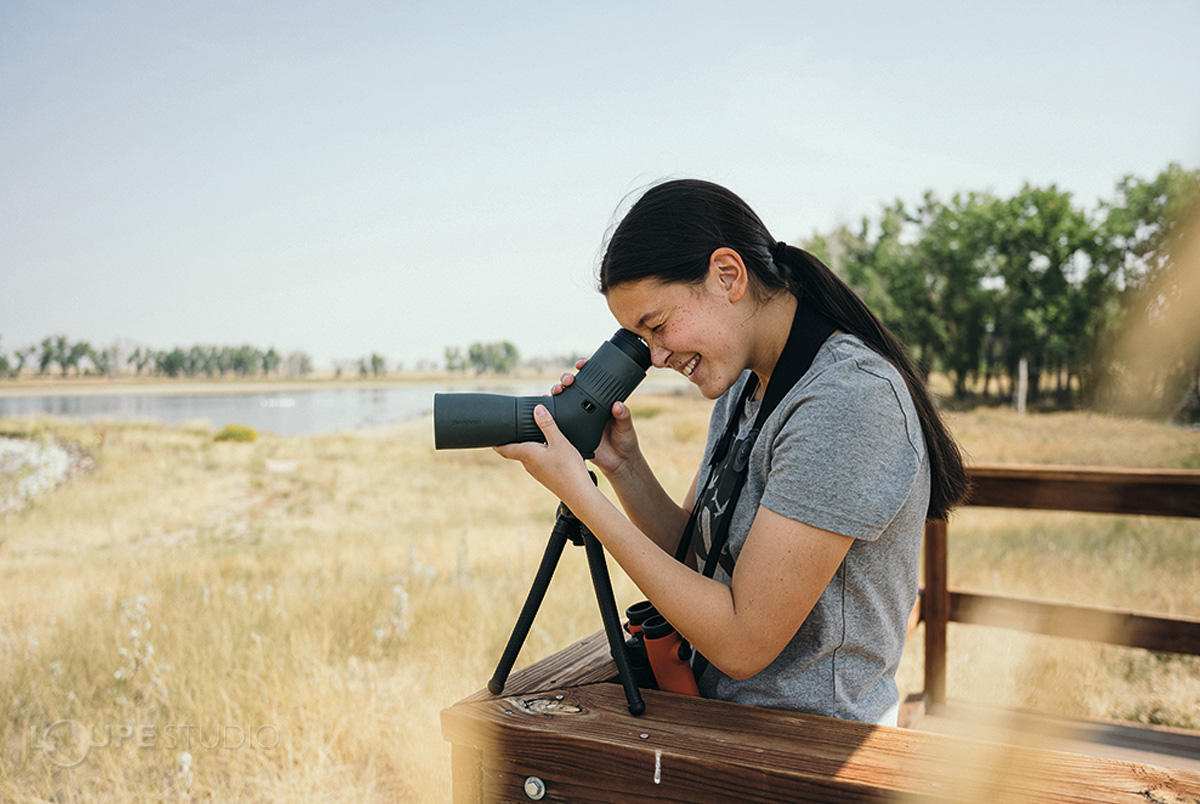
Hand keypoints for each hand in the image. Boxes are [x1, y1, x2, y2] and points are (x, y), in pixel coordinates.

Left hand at [493, 405, 593, 503]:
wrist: (579, 494)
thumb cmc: (568, 469)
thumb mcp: (559, 441)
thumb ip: (548, 425)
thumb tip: (537, 409)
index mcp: (527, 454)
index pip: (504, 448)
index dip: (496, 442)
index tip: (491, 436)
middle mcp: (529, 464)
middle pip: (516, 450)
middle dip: (515, 439)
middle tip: (515, 427)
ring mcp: (537, 472)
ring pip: (528, 456)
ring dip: (529, 446)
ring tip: (534, 434)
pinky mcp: (546, 476)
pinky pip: (538, 461)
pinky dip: (539, 453)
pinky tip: (550, 449)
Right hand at [553, 359, 641, 475]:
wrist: (618, 463)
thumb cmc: (625, 441)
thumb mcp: (626, 427)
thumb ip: (624, 416)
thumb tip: (617, 405)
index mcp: (601, 402)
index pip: (591, 381)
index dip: (584, 369)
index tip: (581, 364)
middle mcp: (588, 407)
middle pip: (573, 388)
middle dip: (566, 379)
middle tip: (568, 380)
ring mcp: (578, 418)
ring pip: (563, 401)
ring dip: (556, 393)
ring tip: (556, 391)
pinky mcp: (571, 431)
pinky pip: (557, 420)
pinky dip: (549, 413)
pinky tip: (544, 408)